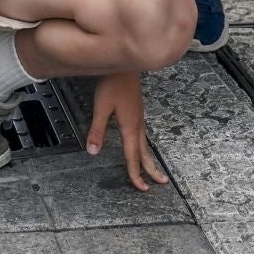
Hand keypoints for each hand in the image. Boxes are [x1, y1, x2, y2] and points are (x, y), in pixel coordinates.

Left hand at [88, 71, 168, 191]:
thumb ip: (97, 130)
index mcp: (130, 127)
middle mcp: (137, 124)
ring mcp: (139, 118)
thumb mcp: (101, 107)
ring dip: (150, 159)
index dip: (136, 174)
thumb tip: (93, 151)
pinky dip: (145, 146)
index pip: (133, 156)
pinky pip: (144, 135)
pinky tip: (142, 145)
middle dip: (151, 170)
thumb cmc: (113, 83)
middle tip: (160, 183)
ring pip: (146, 144)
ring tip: (155, 169)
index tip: (141, 188)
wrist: (124, 65)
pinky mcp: (137, 112)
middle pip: (145, 152)